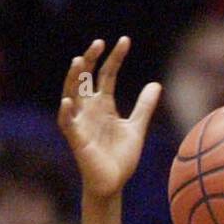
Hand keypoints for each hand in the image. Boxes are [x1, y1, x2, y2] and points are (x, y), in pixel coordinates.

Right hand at [58, 37, 161, 198]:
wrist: (113, 183)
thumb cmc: (121, 156)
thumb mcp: (137, 128)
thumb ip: (144, 107)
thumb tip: (156, 84)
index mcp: (103, 104)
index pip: (107, 75)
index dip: (115, 58)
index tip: (125, 40)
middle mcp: (89, 108)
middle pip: (86, 78)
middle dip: (91, 60)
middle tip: (99, 43)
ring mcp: (81, 122)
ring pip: (72, 94)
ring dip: (74, 79)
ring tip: (79, 62)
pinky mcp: (76, 139)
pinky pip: (68, 123)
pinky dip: (67, 112)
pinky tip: (68, 101)